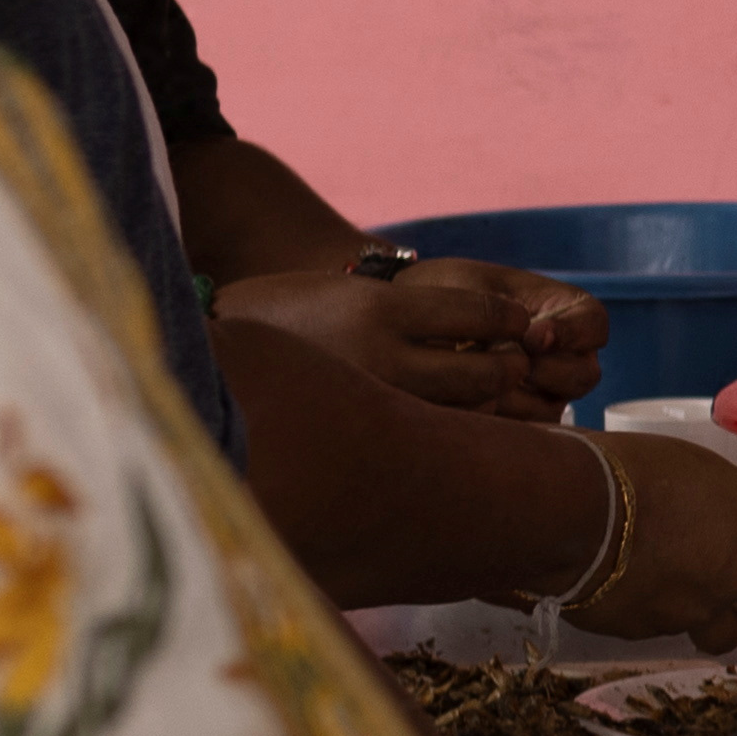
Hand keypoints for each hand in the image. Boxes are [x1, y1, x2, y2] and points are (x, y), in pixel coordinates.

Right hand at [226, 249, 608, 416]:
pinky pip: (432, 440)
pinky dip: (457, 433)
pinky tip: (454, 423)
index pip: (480, 313)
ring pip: (467, 413)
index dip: (511, 319)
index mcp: (380, 308)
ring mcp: (373, 402)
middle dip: (510, 369)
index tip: (522, 323)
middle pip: (485, 373)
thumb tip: (494, 333)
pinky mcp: (362, 435)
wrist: (214, 349)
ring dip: (491, 405)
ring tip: (489, 393)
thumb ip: (412, 315)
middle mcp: (382, 357)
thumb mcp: (351, 295)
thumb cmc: (291, 313)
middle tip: (515, 363)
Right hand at [585, 438, 736, 649]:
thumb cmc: (626, 468)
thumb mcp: (687, 463)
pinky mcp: (654, 631)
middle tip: (732, 573)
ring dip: (714, 620)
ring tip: (684, 599)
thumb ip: (713, 496)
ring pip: (726, 634)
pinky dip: (655, 615)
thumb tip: (705, 506)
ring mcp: (700, 609)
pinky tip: (632, 593)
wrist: (572, 515)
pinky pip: (665, 630)